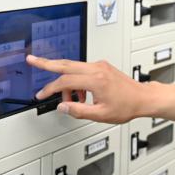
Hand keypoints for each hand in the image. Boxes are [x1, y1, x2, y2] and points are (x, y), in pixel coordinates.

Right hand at [26, 55, 143, 123]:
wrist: (142, 98)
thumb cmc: (127, 106)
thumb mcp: (101, 114)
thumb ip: (78, 111)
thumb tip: (62, 106)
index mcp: (96, 80)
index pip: (65, 81)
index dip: (50, 88)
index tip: (41, 95)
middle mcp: (97, 68)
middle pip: (66, 64)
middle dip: (46, 63)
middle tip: (31, 60)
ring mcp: (100, 66)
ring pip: (74, 67)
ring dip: (66, 81)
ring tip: (71, 99)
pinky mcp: (103, 67)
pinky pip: (83, 70)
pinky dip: (76, 80)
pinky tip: (81, 95)